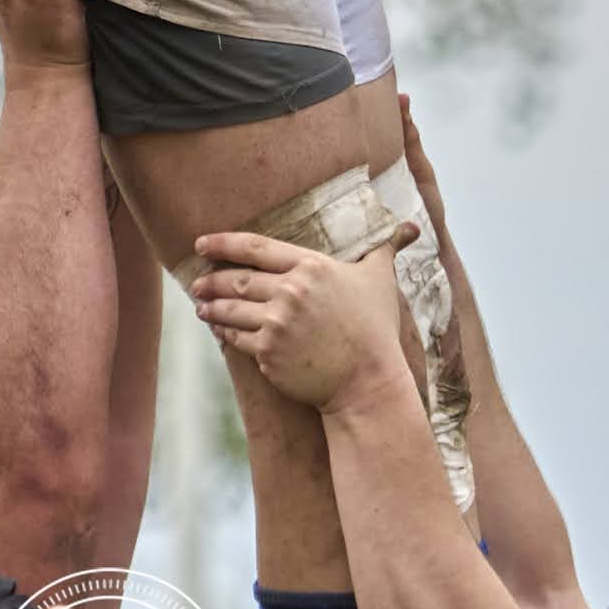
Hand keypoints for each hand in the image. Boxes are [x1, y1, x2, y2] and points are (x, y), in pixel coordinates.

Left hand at [191, 223, 418, 416]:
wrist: (367, 382)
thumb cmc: (375, 329)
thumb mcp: (380, 280)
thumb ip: (386, 247)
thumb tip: (411, 227)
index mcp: (311, 267)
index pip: (255, 247)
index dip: (223, 243)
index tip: (201, 242)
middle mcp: (289, 292)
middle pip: (236, 279)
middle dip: (211, 279)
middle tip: (197, 281)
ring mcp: (276, 325)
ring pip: (230, 310)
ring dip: (210, 306)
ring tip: (200, 304)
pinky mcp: (268, 355)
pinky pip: (237, 339)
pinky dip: (224, 332)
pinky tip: (219, 329)